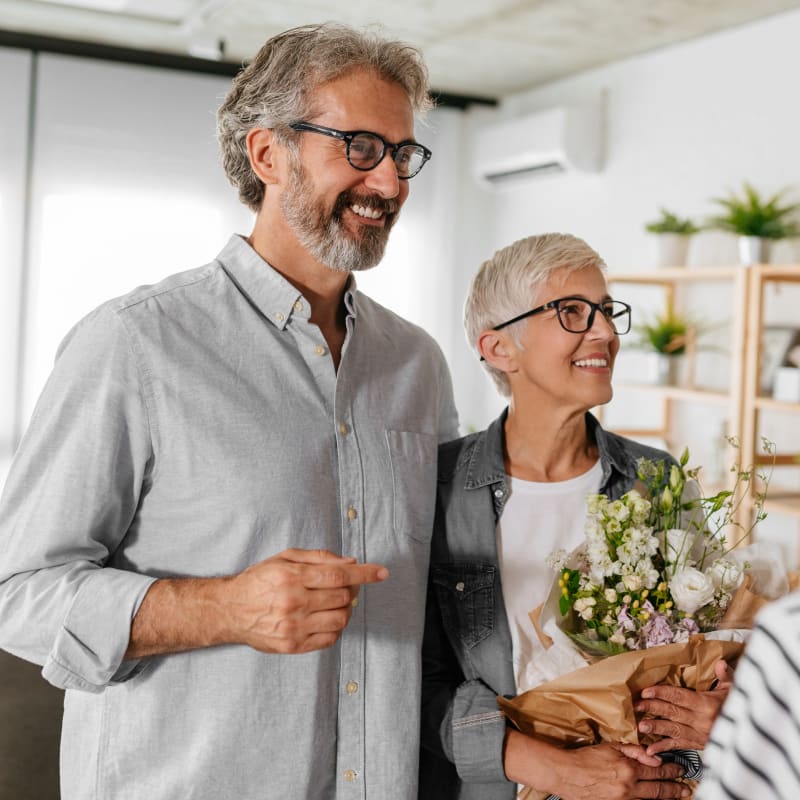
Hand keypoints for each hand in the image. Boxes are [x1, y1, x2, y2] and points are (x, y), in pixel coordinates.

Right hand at [229, 548, 388, 653]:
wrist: (230, 610)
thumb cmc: (259, 580)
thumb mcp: (284, 558)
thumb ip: (318, 558)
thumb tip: (351, 563)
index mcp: (292, 577)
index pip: (339, 576)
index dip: (365, 574)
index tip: (381, 573)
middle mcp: (293, 603)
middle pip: (342, 597)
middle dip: (353, 589)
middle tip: (348, 585)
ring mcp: (293, 627)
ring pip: (340, 619)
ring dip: (346, 609)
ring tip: (337, 602)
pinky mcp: (292, 646)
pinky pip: (329, 639)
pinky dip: (336, 627)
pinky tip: (327, 617)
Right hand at [555, 743, 688, 799]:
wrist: (566, 774)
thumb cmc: (585, 758)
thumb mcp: (610, 746)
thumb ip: (634, 750)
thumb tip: (654, 756)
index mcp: (628, 768)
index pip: (658, 770)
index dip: (672, 770)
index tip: (680, 769)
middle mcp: (629, 786)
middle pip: (659, 789)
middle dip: (675, 788)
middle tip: (685, 788)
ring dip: (666, 798)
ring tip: (676, 797)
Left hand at [637, 659, 734, 754]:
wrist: (753, 732)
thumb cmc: (739, 706)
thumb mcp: (735, 689)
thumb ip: (726, 675)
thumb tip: (720, 663)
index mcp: (708, 704)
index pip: (680, 697)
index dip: (662, 693)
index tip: (645, 691)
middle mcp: (702, 721)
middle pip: (673, 713)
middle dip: (652, 708)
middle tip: (635, 705)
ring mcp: (700, 735)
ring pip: (674, 730)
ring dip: (656, 729)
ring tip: (640, 727)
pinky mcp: (699, 745)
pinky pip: (679, 746)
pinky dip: (664, 748)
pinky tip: (650, 750)